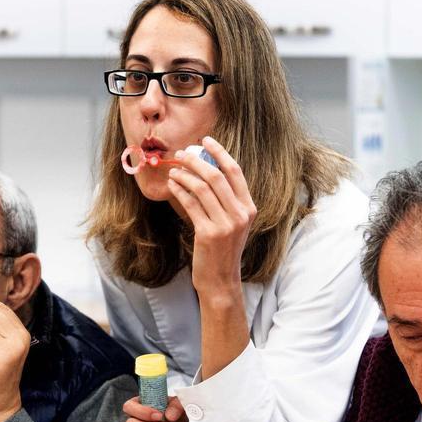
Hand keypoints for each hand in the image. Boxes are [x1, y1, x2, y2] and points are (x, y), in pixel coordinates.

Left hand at [166, 136, 255, 297]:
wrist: (220, 280)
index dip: (220, 152)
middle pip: (217, 176)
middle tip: (182, 153)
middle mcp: (241, 214)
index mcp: (249, 208)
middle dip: (196, 160)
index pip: (235, 172)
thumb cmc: (222, 250)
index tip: (205, 140)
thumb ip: (224, 200)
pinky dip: (179, 191)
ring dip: (185, 174)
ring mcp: (226, 225)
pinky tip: (172, 185)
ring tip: (173, 170)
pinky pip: (191, 204)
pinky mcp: (208, 234)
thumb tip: (203, 169)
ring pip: (202, 188)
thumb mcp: (231, 223)